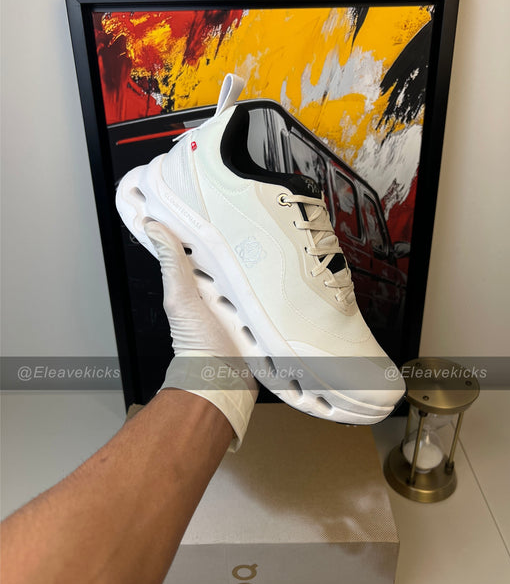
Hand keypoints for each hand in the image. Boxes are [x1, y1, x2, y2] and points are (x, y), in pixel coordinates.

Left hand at [145, 221, 257, 449]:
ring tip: (272, 241)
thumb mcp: (181, 299)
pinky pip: (266, 295)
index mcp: (194, 286)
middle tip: (249, 217)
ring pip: (250, 274)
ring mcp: (238, 306)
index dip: (198, 226)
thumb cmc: (199, 346)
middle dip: (238, 241)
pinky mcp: (258, 317)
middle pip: (227, 259)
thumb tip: (154, 229)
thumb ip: (172, 265)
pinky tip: (282, 274)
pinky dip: (274, 286)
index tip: (205, 201)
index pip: (195, 248)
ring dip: (261, 263)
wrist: (225, 382)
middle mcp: (215, 294)